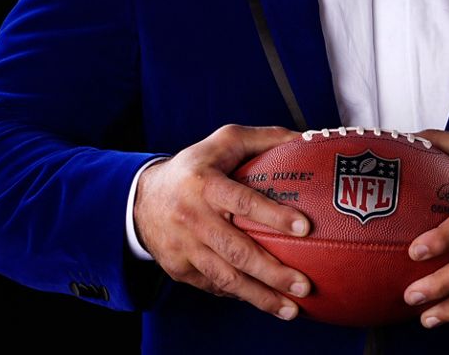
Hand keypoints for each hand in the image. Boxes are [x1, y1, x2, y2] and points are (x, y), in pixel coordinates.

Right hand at [133, 124, 312, 319]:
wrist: (142, 199)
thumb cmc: (196, 167)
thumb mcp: (224, 141)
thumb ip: (265, 138)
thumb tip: (306, 138)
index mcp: (205, 184)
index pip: (242, 201)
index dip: (273, 215)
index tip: (304, 227)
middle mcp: (192, 218)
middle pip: (236, 251)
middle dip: (272, 272)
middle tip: (304, 285)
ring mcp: (184, 247)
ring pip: (225, 278)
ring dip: (261, 296)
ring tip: (292, 309)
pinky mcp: (179, 269)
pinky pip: (214, 286)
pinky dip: (241, 294)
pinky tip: (265, 300)